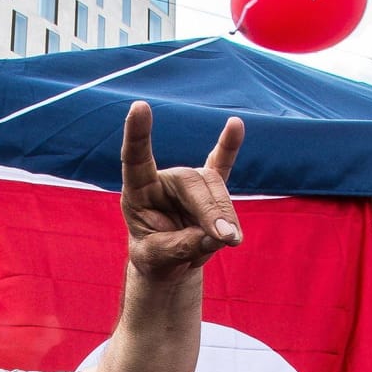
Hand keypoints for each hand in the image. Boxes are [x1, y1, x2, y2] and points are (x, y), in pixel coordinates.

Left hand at [119, 101, 243, 282]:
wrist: (168, 263)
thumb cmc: (155, 257)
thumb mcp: (159, 259)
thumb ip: (184, 246)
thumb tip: (220, 233)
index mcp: (138, 192)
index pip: (135, 160)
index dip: (137, 135)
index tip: (139, 107)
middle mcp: (163, 180)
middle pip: (193, 183)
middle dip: (211, 211)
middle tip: (226, 238)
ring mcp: (187, 182)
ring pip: (214, 187)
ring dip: (226, 214)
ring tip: (231, 240)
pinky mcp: (208, 187)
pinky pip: (222, 164)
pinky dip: (229, 148)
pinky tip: (236, 126)